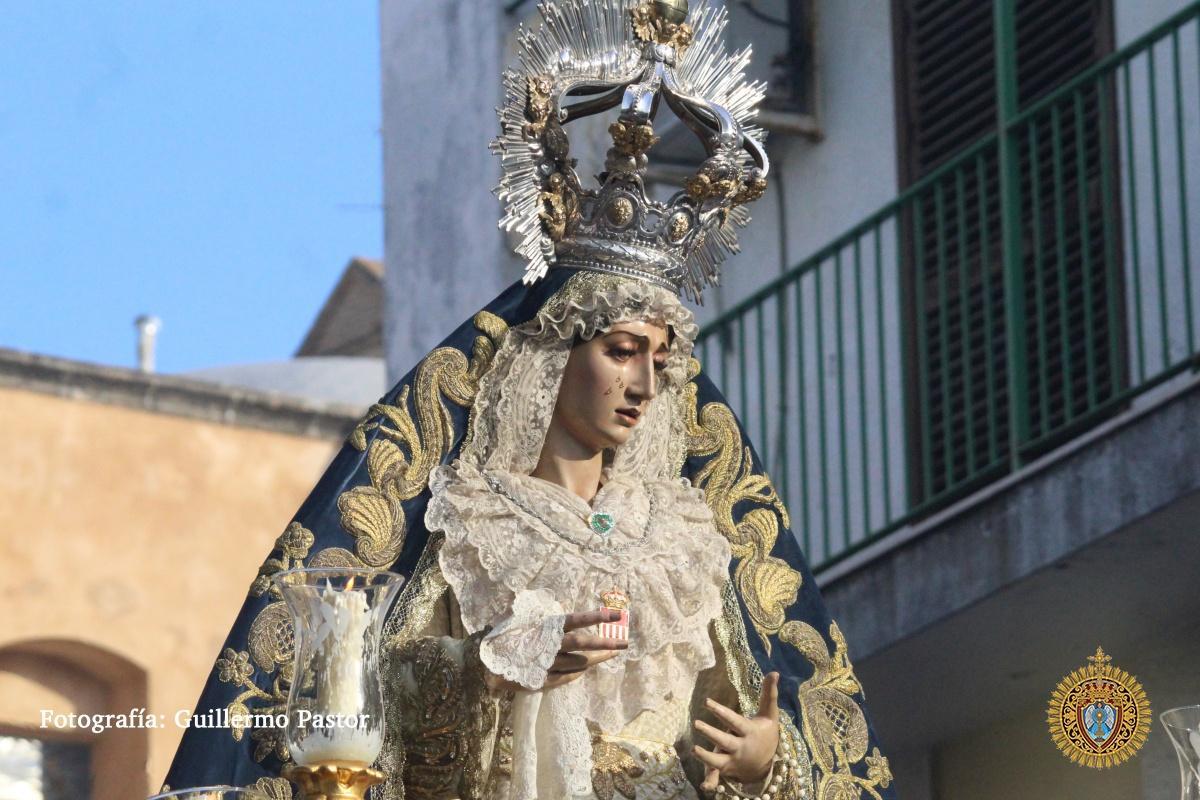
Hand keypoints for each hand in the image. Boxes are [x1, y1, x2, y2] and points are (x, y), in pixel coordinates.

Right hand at [483, 608, 627, 690]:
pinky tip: (585, 669)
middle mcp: (549, 645)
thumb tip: (555, 602)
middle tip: (624, 644)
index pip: (576, 620)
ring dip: (594, 660)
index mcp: (546, 627)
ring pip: (578, 663)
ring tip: (609, 654)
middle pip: (583, 644)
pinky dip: (576, 674)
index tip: (616, 615)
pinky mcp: (541, 680)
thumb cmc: (502, 635)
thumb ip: (538, 611)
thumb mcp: (518, 617)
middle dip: (605, 644)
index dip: (596, 617)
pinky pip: (565, 678)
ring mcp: (546, 665)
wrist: (480, 663)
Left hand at [693, 672, 780, 790]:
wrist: (769, 763)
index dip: (721, 712)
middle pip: (725, 741)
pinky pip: (718, 778)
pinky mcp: (726, 770)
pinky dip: (711, 783)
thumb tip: (774, 672)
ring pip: (718, 761)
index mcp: (749, 732)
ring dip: (706, 757)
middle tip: (696, 723)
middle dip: (711, 733)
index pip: (734, 721)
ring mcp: (733, 760)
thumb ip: (769, 694)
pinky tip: (703, 786)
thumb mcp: (770, 714)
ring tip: (694, 749)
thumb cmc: (766, 732)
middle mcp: (741, 747)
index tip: (708, 702)